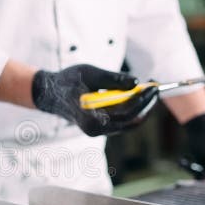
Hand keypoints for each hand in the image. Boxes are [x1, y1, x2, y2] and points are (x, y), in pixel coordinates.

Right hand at [31, 64, 158, 135]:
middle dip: (146, 105)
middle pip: (131, 122)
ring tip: (149, 86)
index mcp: (91, 121)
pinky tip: (138, 92)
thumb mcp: (89, 74)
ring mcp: (99, 130)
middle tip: (156, 86)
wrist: (47, 93)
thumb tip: (137, 82)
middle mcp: (96, 130)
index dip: (143, 101)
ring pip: (128, 121)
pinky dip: (132, 106)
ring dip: (141, 105)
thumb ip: (113, 79)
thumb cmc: (66, 81)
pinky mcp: (101, 125)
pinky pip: (122, 119)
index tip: (153, 86)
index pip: (127, 116)